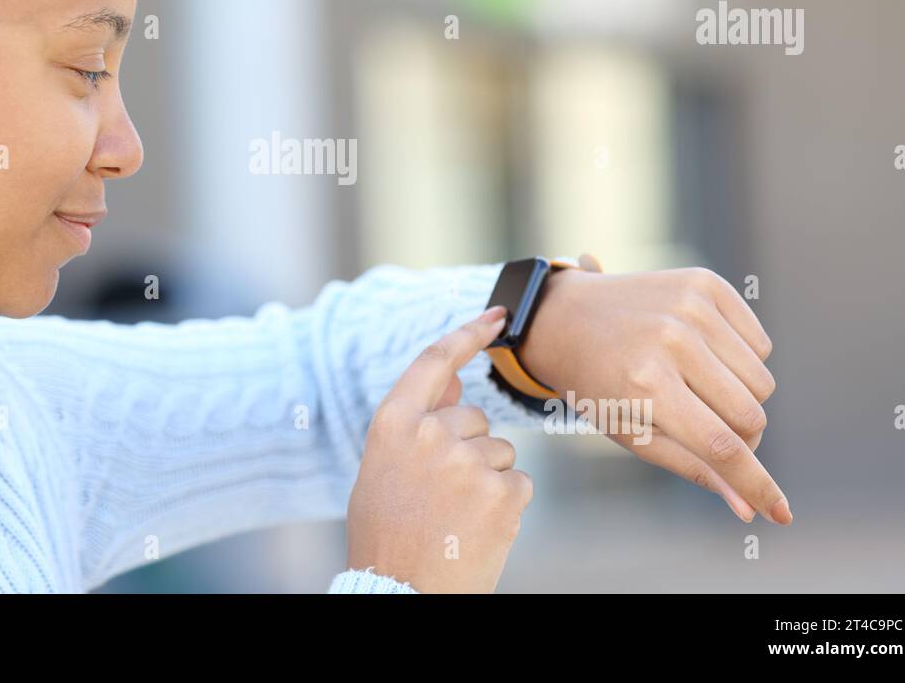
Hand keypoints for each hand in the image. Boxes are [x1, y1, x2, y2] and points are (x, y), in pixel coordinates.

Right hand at [345, 305, 534, 592]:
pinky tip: (477, 529)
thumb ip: (417, 419)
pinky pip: (518, 483)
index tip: (498, 314)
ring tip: (454, 518)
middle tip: (441, 496)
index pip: (434, 360)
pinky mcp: (502, 492)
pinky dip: (505, 506)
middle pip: (473, 418)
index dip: (468, 333)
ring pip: (498, 452)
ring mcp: (467, 462)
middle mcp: (430, 433)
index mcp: (393, 423)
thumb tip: (453, 378)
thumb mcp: (385, 466)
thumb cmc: (387, 531)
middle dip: (467, 448)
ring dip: (486, 481)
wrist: (400, 590)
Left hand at [519, 263, 788, 525]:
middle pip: (751, 416)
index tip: (782, 515)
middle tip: (704, 428)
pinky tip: (702, 354)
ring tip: (695, 386)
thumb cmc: (598, 385)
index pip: (722, 446)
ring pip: (762, 382)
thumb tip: (749, 509)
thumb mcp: (634, 434)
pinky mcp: (706, 284)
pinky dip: (741, 360)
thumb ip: (694, 468)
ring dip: (740, 397)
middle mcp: (672, 341)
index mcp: (647, 385)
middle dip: (740, 437)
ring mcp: (691, 307)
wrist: (566, 316)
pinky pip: (761, 344)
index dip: (757, 485)